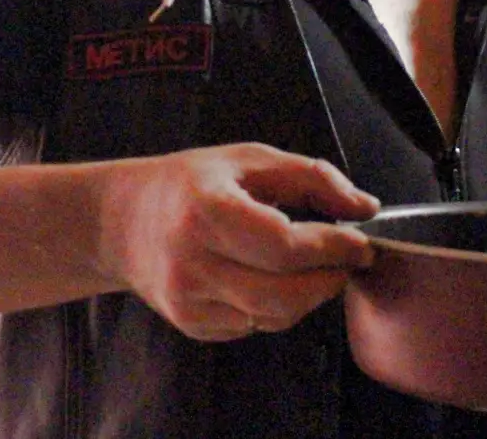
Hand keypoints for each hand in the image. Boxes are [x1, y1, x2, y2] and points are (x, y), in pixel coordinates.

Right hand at [99, 143, 379, 341]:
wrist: (121, 221)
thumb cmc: (189, 184)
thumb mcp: (248, 161)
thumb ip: (311, 177)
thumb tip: (365, 206)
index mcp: (206, 208)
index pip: (284, 244)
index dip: (332, 247)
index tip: (361, 242)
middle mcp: (191, 261)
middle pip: (283, 293)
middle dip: (330, 279)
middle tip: (349, 260)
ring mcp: (187, 299)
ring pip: (273, 317)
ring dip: (310, 296)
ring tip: (318, 268)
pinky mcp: (190, 323)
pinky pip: (253, 326)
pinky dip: (278, 308)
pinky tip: (274, 280)